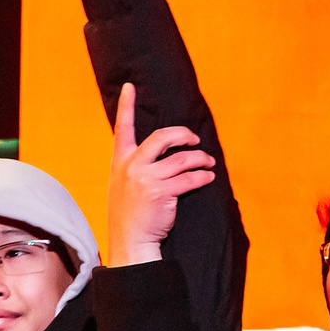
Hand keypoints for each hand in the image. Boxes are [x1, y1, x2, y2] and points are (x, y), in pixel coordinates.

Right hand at [105, 83, 215, 266]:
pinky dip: (203, 176)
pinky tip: (208, 177)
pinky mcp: (163, 192)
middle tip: (194, 140)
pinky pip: (190, 178)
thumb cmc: (129, 217)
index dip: (126, 106)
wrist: (130, 243)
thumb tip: (159, 155)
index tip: (130, 87)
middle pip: (162, 137)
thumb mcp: (122, 186)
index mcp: (120, 162)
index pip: (122, 128)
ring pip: (181, 159)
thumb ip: (134, 167)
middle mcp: (132, 166)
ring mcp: (146, 179)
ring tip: (209, 162)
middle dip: (182, 135)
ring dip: (200, 159)